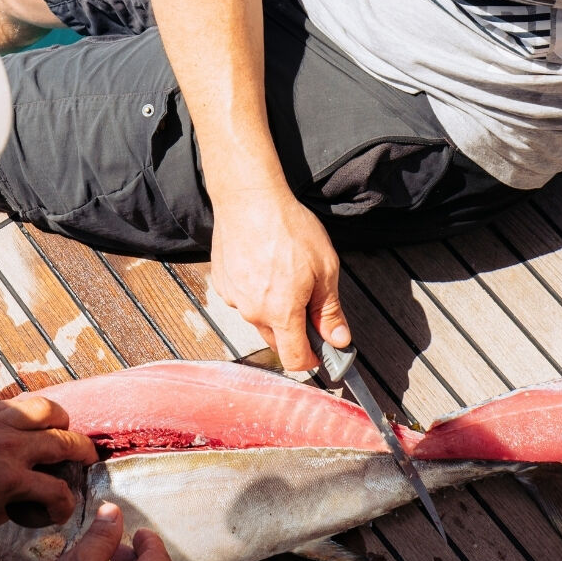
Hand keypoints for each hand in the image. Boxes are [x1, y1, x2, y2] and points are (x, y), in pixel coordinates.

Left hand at [0, 397, 99, 539]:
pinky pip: (23, 405)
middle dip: (83, 454)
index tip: (60, 509)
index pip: (57, 492)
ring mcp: (0, 424)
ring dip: (63, 424)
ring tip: (63, 433)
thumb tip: (23, 504)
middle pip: (65, 443)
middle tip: (86, 460)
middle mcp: (11, 449)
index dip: (65, 506)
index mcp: (9, 481)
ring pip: (50, 411)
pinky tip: (33, 426)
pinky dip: (36, 414)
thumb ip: (6, 512)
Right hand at [210, 187, 346, 373]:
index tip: (321, 351)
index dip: (310, 361)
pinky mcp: (222, 284)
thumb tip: (339, 339)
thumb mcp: (324, 269)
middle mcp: (253, 312)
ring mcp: (234, 299)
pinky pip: (244, 300)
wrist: (249, 199)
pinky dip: (256, 292)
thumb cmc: (289, 228)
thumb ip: (330, 310)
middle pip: (276, 341)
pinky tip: (264, 266)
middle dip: (294, 331)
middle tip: (309, 303)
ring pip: (259, 319)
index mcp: (281, 312)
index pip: (293, 359)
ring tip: (284, 275)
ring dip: (274, 310)